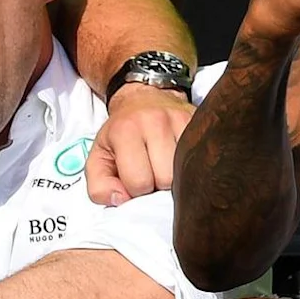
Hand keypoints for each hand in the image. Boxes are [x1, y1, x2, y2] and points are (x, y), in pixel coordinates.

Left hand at [88, 84, 193, 204]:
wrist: (144, 98)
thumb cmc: (120, 133)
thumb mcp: (98, 158)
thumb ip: (99, 187)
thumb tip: (122, 200)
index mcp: (125, 131)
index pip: (139, 182)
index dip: (136, 191)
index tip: (134, 180)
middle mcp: (156, 121)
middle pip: (167, 179)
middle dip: (158, 186)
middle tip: (152, 175)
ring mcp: (182, 120)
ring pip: (188, 171)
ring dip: (177, 178)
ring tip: (166, 168)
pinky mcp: (199, 122)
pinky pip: (201, 159)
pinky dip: (191, 166)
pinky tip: (180, 160)